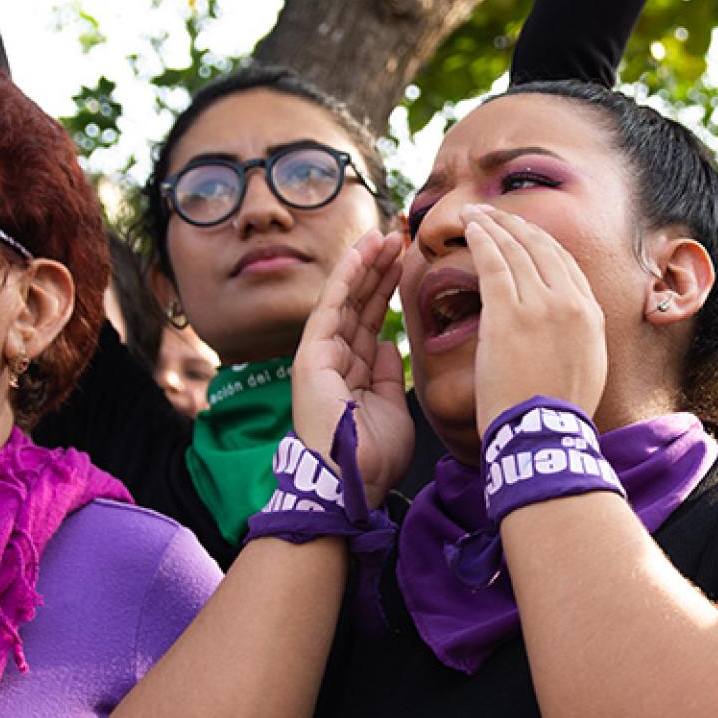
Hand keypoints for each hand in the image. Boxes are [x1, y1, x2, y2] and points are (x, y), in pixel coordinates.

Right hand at [291, 231, 411, 505]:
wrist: (352, 482)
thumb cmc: (374, 455)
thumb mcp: (393, 406)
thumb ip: (389, 374)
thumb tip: (390, 345)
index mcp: (354, 372)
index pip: (371, 320)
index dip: (387, 290)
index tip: (405, 262)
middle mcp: (335, 359)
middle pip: (358, 303)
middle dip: (378, 269)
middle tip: (398, 236)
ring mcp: (321, 355)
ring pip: (346, 299)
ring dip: (365, 265)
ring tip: (386, 235)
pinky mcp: (312, 355)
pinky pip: (332, 307)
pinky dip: (347, 278)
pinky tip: (363, 253)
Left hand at [463, 205, 607, 433]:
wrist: (543, 434)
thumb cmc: (556, 412)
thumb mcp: (586, 367)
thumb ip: (576, 336)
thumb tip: (561, 326)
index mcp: (591, 315)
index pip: (566, 264)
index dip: (541, 243)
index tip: (522, 234)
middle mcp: (570, 302)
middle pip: (542, 248)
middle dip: (515, 225)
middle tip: (494, 213)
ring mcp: (540, 305)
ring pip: (515, 249)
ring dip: (493, 225)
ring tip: (476, 214)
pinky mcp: (509, 313)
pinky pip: (493, 263)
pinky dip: (482, 240)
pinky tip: (470, 229)